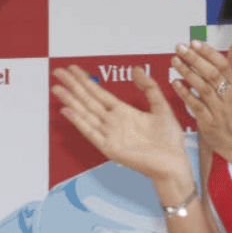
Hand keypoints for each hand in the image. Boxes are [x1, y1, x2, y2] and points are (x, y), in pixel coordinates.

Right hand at [51, 64, 194, 193]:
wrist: (174, 163)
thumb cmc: (169, 140)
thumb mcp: (161, 107)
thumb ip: (149, 87)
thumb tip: (136, 69)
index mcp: (124, 112)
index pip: (99, 93)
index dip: (86, 81)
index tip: (74, 69)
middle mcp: (113, 122)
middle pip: (88, 100)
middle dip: (73, 86)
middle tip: (58, 72)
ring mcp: (110, 135)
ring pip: (85, 113)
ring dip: (71, 101)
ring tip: (57, 88)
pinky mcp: (110, 148)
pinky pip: (91, 132)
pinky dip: (79, 122)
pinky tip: (67, 110)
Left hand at [170, 41, 231, 158]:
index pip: (223, 64)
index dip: (208, 52)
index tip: (194, 42)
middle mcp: (228, 96)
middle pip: (212, 74)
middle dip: (195, 59)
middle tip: (180, 48)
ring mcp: (218, 109)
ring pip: (203, 88)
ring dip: (187, 73)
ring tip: (174, 61)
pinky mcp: (208, 122)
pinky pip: (196, 106)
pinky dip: (185, 94)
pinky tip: (175, 83)